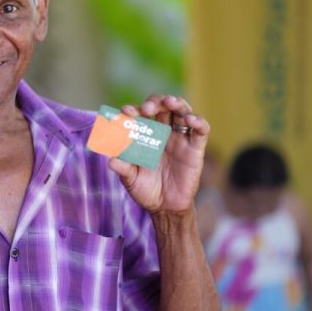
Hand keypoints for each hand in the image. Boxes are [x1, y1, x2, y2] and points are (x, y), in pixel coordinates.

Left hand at [108, 95, 209, 213]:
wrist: (165, 208)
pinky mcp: (195, 148)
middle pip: (162, 107)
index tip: (126, 112)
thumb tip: (110, 160)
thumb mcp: (130, 179)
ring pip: (182, 111)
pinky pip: (201, 130)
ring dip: (176, 103)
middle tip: (147, 109)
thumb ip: (123, 168)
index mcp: (145, 135)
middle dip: (154, 102)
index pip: (140, 114)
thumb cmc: (146, 190)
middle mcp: (163, 133)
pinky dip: (198, 121)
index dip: (134, 109)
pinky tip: (189, 119)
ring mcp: (180, 139)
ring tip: (169, 102)